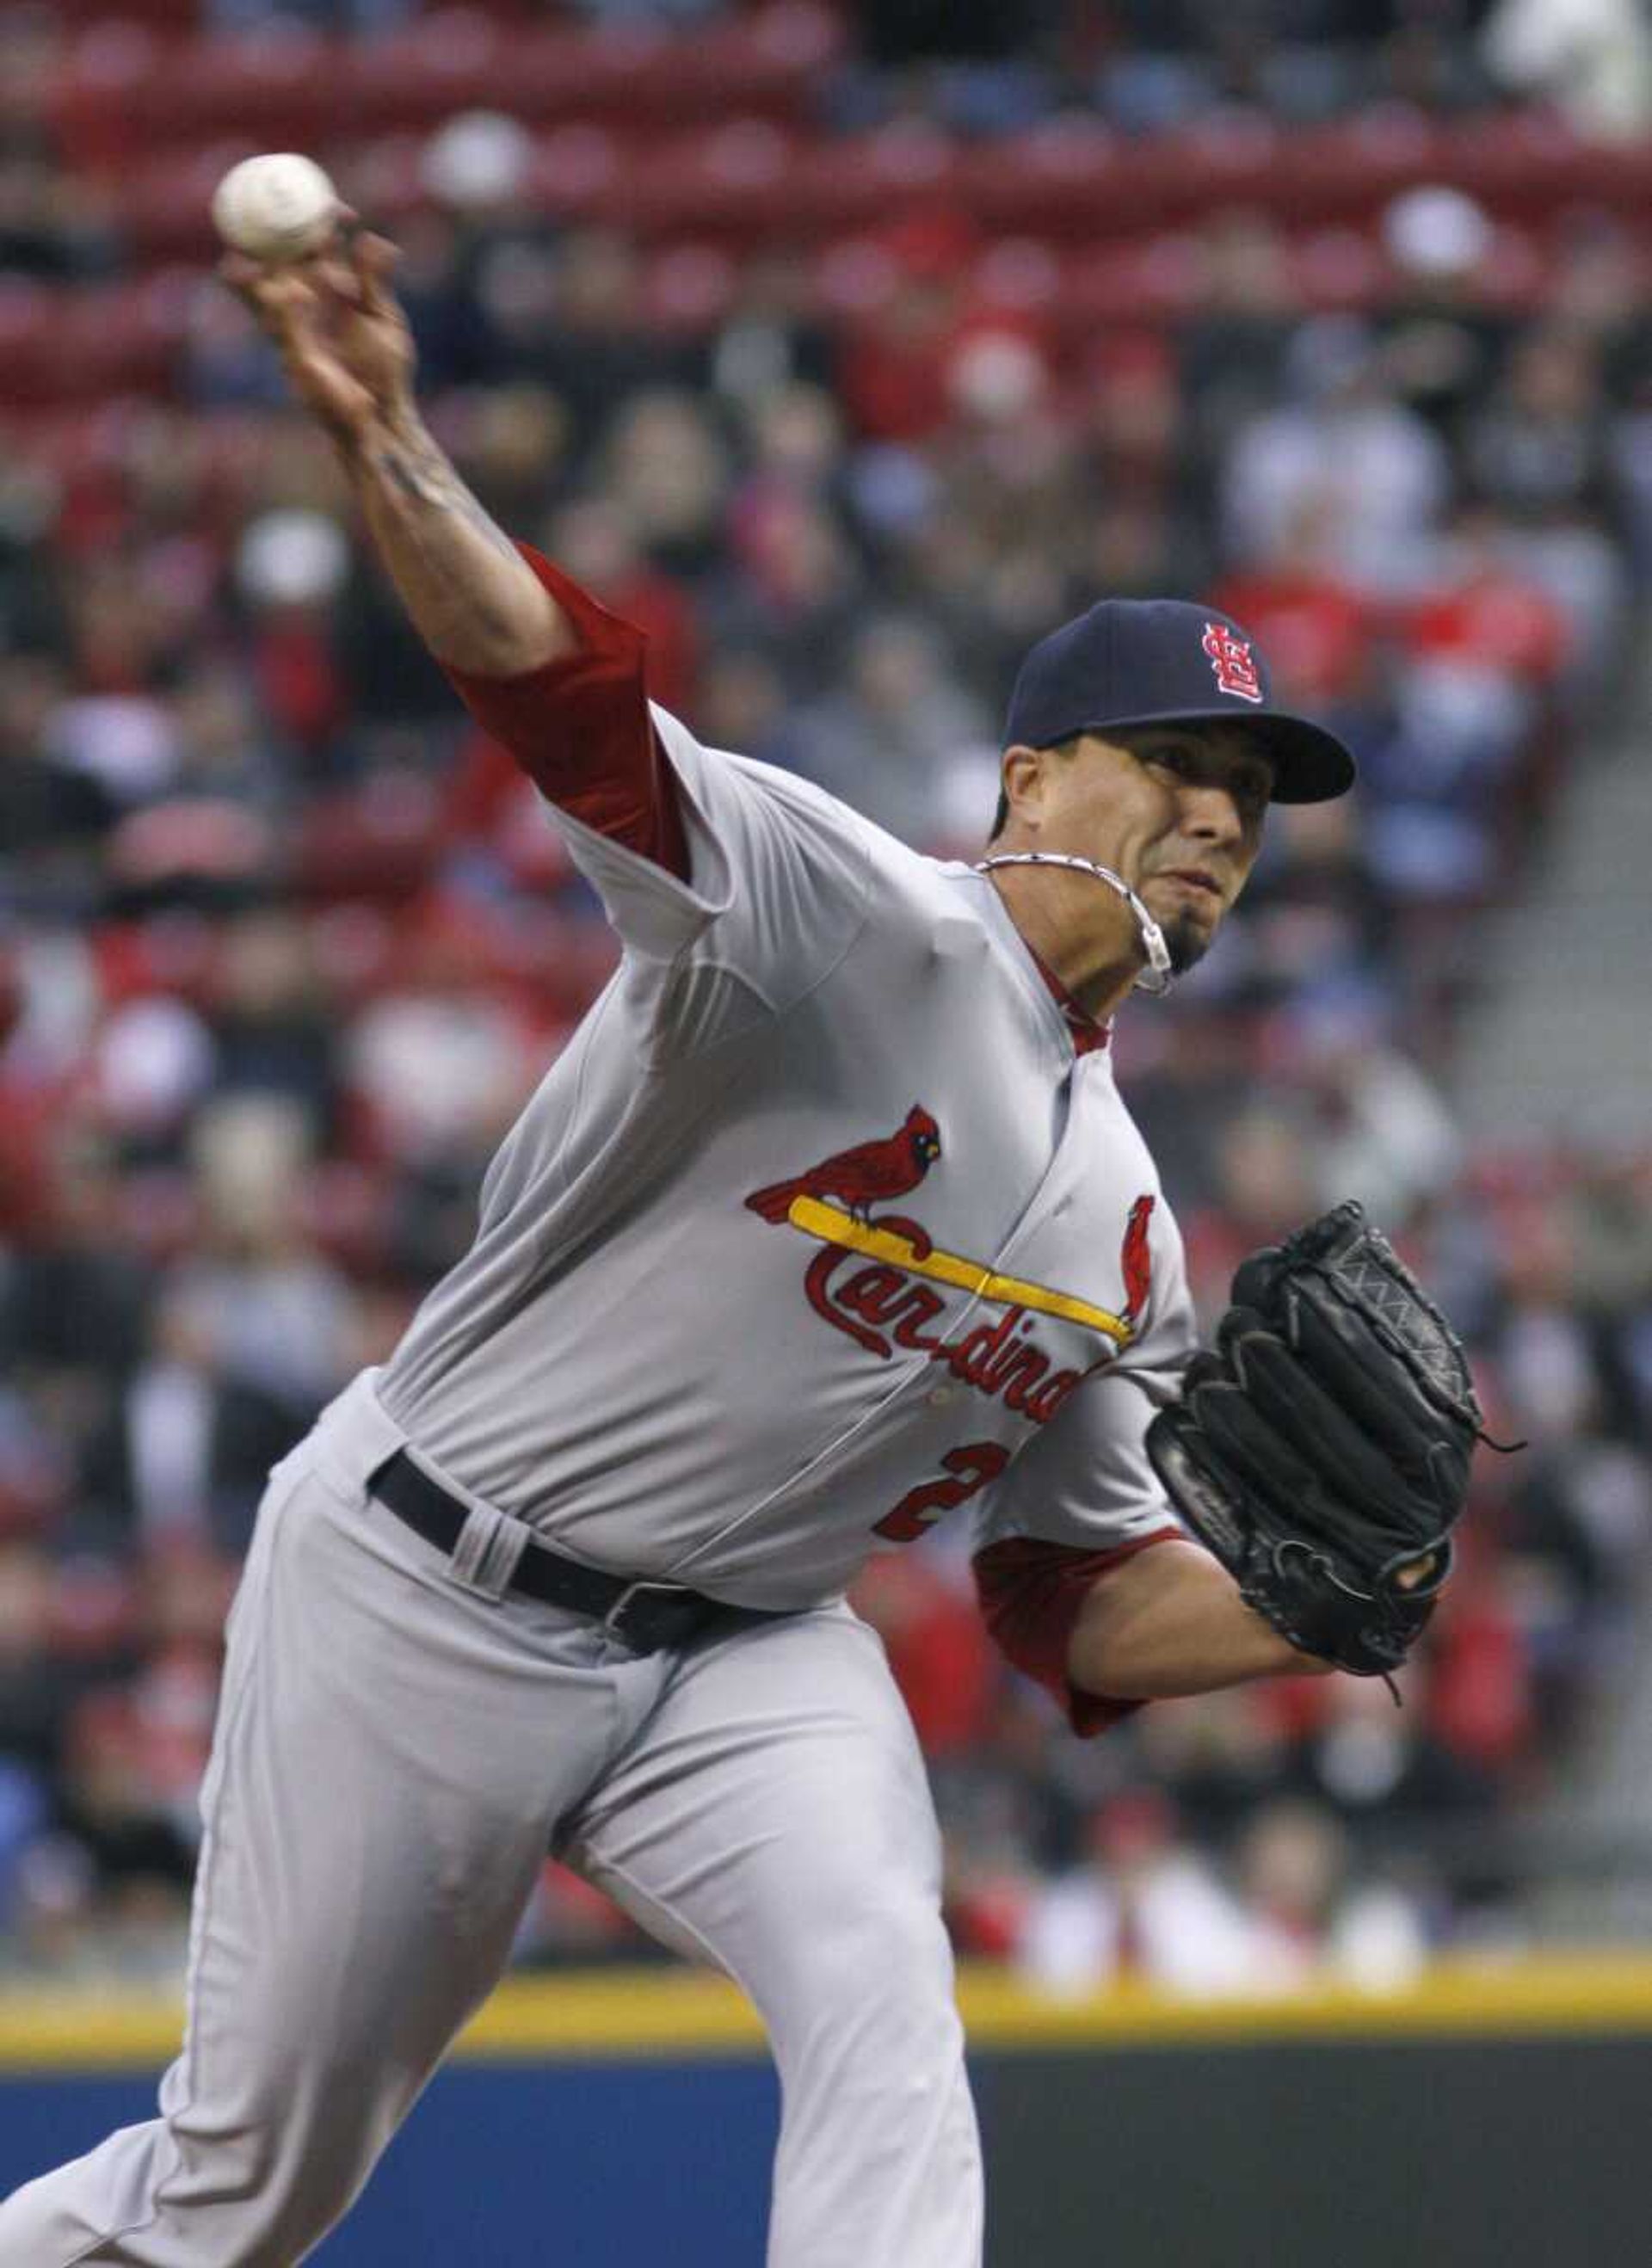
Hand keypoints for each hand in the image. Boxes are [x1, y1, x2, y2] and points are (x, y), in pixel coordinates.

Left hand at [221, 216, 415, 446]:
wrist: (377, 424)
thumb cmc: (332, 405)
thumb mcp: (306, 365)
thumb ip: (291, 325)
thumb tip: (284, 285)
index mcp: (276, 319)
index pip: (245, 273)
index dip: (242, 246)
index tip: (250, 229)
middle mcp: (303, 304)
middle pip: (286, 250)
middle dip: (292, 221)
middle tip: (305, 203)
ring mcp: (335, 303)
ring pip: (326, 254)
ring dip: (332, 232)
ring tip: (344, 216)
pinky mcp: (368, 308)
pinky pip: (368, 270)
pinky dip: (373, 255)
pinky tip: (380, 249)